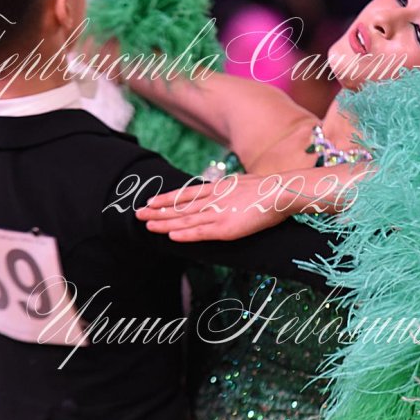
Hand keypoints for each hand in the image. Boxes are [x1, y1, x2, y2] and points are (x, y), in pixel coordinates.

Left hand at [136, 174, 294, 241]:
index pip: (186, 193)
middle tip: (138, 214)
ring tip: (146, 225)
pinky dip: (184, 234)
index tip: (151, 201)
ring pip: (186, 219)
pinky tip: (170, 236)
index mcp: (218, 187)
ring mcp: (219, 213)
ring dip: (165, 223)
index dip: (167, 198)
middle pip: (180, 206)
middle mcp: (214, 199)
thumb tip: (228, 191)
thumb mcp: (245, 183)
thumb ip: (232, 189)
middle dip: (158, 211)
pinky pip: (200, 232)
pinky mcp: (226, 228)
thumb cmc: (271, 189)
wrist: (282, 191)